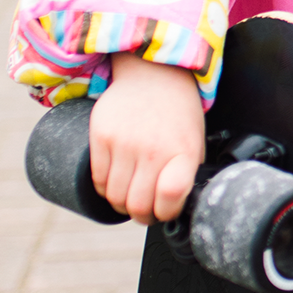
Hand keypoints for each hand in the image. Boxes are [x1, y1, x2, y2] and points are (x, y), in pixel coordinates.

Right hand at [88, 52, 205, 223]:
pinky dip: (105, 190)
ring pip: (115, 196)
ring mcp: (124, 143)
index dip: (166, 213)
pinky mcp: (101, 137)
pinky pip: (97, 180)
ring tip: (130, 198)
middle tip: (145, 212)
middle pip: (138, 205)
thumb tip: (176, 206)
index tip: (166, 212)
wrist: (154, 75)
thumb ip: (186, 172)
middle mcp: (153, 149)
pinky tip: (115, 185)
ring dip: (121, 205)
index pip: (170, 196)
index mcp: (184, 152)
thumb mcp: (195, 141)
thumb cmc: (178, 114)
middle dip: (142, 216)